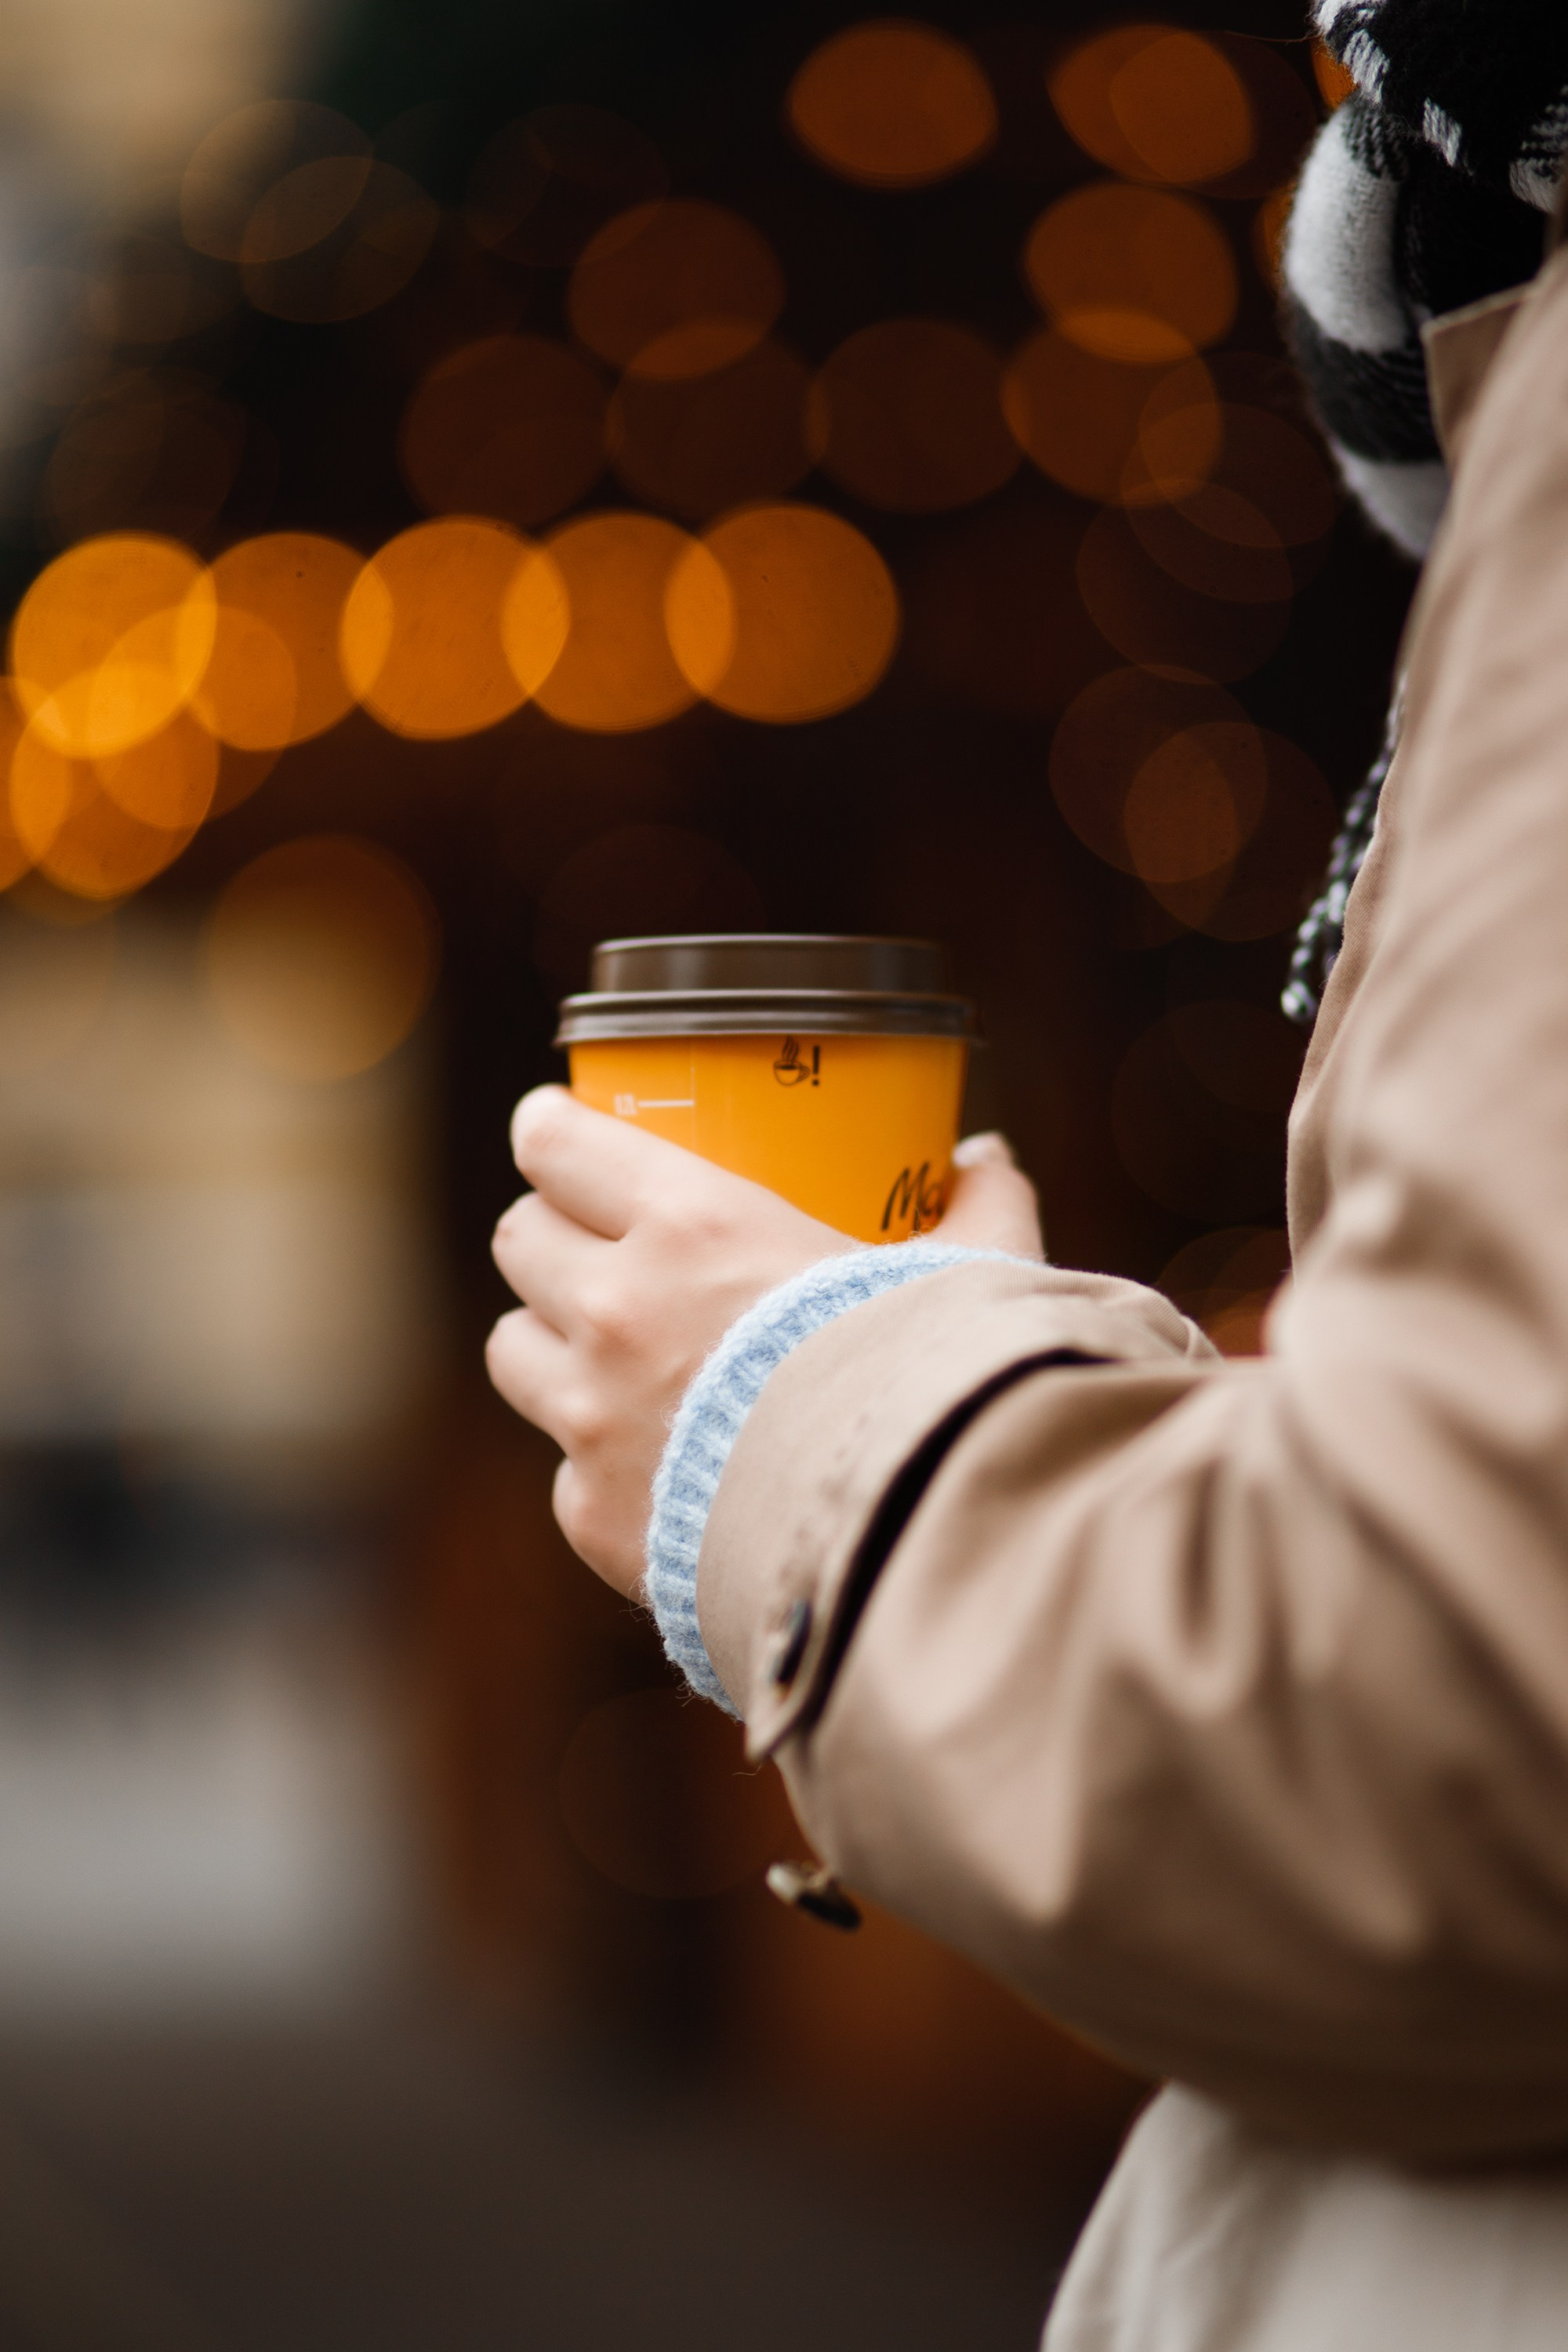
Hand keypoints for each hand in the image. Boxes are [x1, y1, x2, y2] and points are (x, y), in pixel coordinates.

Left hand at [486, 1090, 1042, 1595]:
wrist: (905, 1535)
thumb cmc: (933, 1383)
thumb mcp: (968, 1274)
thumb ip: (979, 1208)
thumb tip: (988, 1158)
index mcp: (692, 1225)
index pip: (559, 1143)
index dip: (552, 1128)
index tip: (557, 1127)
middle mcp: (616, 1309)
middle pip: (521, 1238)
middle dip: (551, 1234)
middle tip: (593, 1245)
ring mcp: (590, 1418)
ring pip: (513, 1350)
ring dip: (550, 1344)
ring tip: (605, 1357)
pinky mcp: (594, 1514)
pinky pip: (565, 1473)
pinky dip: (601, 1468)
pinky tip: (662, 1473)